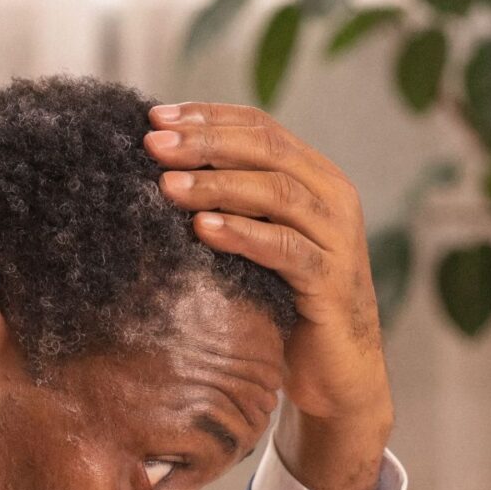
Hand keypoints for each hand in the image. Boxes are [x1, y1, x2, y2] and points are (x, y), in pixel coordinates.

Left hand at [146, 102, 391, 489]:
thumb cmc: (286, 303)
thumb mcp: (256, 242)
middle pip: (266, 148)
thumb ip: (230, 202)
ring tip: (167, 186)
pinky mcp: (332, 280)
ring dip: (217, 184)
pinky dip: (242, 233)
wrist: (335, 373)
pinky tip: (203, 228)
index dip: (208, 116)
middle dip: (205, 141)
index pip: (260, 127)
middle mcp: (333, 196)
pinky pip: (285, 247)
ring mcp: (338, 237)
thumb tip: (160, 169)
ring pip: (276, 192)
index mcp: (315, 176)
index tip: (155, 117)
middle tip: (152, 143)